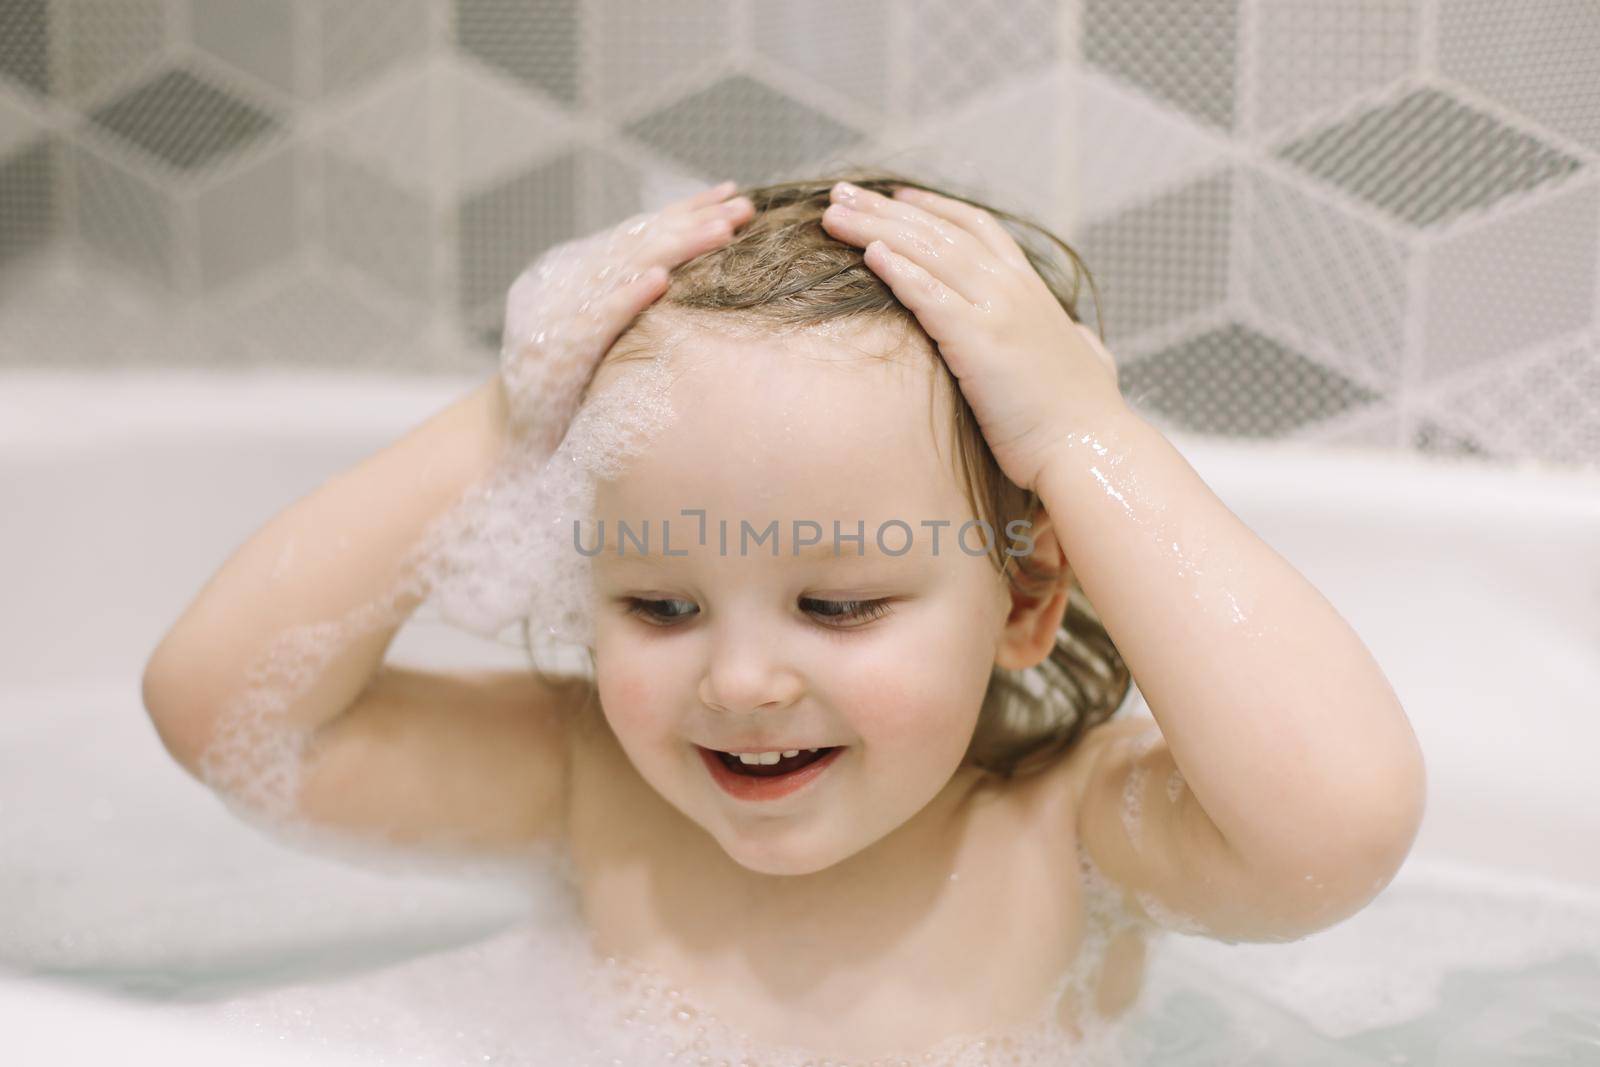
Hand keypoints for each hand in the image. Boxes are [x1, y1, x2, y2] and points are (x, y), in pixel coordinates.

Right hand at [499, 180, 754, 450]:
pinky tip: (660, 281)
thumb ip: (627, 303)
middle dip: (693, 221)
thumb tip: (682, 278)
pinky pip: (595, 321)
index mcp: (576, 275)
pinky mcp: (552, 353)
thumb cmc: (561, 395)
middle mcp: (566, 284)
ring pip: (622, 270)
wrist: (507, 442)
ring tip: (721, 232)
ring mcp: (557, 316)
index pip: (637, 234)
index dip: (683, 211)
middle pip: (637, 243)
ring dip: (675, 247)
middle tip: (743, 207)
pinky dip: (626, 297)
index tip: (730, 194)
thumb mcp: (596, 338)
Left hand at [820, 180, 1122, 493]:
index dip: (933, 208)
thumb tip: (1083, 340)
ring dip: (876, 229)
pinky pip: (930, 295)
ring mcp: (999, 310)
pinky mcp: (981, 342)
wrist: (1093, 450)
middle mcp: (1014, 288)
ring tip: (833, 214)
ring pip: (928, 252)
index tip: (895, 197)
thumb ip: (1080, 344)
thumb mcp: (1091, 364)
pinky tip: (868, 254)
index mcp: (1032, 290)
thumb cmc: (1087, 417)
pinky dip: (898, 270)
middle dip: (885, 210)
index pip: (977, 228)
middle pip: (939, 231)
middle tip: (841, 193)